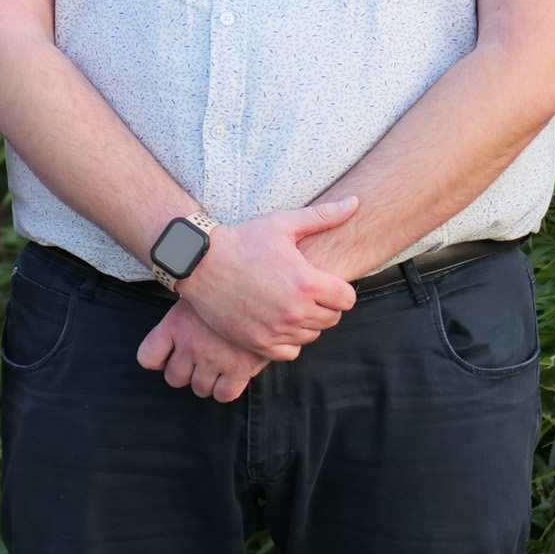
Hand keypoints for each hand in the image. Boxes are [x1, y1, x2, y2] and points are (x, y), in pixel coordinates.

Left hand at [136, 299, 270, 400]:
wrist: (261, 289)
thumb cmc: (225, 290)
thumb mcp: (194, 296)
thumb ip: (179, 319)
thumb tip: (172, 334)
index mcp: (174, 325)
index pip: (147, 358)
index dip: (159, 360)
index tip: (170, 354)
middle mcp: (190, 345)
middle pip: (174, 378)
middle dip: (185, 372)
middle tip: (199, 359)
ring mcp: (214, 359)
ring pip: (199, 389)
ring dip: (206, 381)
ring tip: (217, 363)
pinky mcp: (239, 369)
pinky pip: (224, 395)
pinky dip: (226, 389)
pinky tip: (231, 374)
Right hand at [175, 199, 359, 356]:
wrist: (199, 261)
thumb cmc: (243, 239)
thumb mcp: (282, 223)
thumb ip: (323, 216)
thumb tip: (355, 202)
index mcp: (307, 282)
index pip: (347, 299)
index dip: (339, 290)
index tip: (324, 283)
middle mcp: (295, 310)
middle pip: (332, 319)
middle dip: (324, 306)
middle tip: (304, 292)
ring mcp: (276, 329)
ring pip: (311, 335)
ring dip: (306, 322)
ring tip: (288, 304)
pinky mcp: (258, 342)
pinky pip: (290, 352)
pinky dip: (288, 341)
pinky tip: (277, 322)